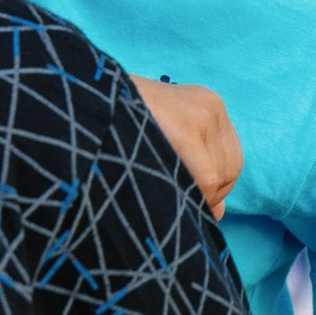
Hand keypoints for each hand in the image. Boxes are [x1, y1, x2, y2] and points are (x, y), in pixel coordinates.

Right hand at [130, 76, 241, 219]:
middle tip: (176, 201)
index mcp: (205, 104)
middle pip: (229, 169)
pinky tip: (165, 193)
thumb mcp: (160, 141)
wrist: (86, 102)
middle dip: (206, 194)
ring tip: (163, 195)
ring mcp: (202, 114)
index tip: (188, 198)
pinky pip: (205, 177)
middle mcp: (210, 106)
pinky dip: (192, 195)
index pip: (228, 160)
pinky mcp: (188, 127)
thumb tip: (219, 212)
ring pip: (216, 177)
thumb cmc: (117, 126)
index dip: (211, 188)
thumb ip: (192, 168)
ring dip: (195, 197)